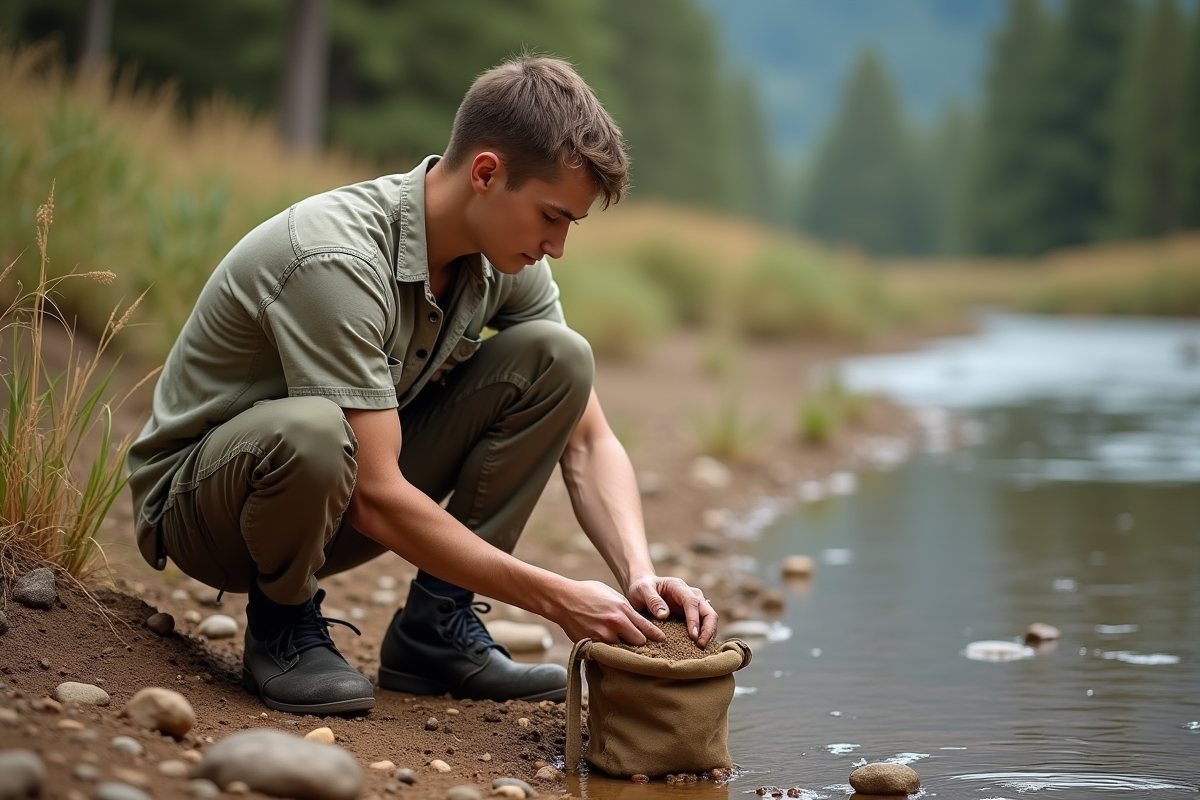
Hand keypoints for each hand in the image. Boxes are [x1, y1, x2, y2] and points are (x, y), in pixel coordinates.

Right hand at [550, 580, 667, 644]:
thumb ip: (625, 608)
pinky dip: (609, 655)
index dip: (656, 636)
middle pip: (639, 642)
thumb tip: (636, 620)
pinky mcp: (592, 644)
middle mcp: (615, 624)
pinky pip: (606, 654)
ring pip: (623, 651)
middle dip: (641, 645)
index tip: (662, 641)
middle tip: (643, 648)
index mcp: (622, 609)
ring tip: (629, 655)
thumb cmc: (587, 593)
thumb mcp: (611, 594)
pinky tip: (612, 655)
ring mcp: (603, 636)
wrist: (563, 599)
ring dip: (625, 652)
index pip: (646, 627)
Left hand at [626, 575, 718, 646]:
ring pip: (710, 619)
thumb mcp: (642, 590)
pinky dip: (703, 636)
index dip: (694, 620)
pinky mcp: (693, 615)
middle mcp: (691, 595)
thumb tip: (664, 615)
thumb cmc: (642, 588)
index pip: (692, 602)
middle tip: (701, 646)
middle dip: (708, 629)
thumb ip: (652, 600)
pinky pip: (704, 625)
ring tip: (700, 649)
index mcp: (679, 587)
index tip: (693, 636)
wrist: (644, 588)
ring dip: (708, 634)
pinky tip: (697, 647)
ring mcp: (695, 605)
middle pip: (708, 612)